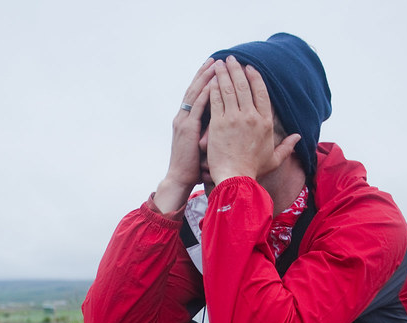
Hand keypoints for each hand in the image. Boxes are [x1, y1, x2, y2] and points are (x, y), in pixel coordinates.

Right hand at [152, 58, 214, 213]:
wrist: (180, 179)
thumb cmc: (194, 167)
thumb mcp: (203, 144)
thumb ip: (210, 131)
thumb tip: (226, 124)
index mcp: (187, 120)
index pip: (197, 95)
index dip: (205, 80)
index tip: (216, 68)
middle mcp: (183, 117)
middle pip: (195, 89)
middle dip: (205, 73)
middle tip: (216, 59)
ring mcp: (184, 121)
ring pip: (195, 94)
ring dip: (206, 77)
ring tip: (216, 64)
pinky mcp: (187, 128)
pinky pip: (198, 106)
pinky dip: (206, 93)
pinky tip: (214, 82)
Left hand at [206, 56, 300, 184]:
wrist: (235, 178)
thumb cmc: (253, 170)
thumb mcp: (274, 159)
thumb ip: (287, 147)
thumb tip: (298, 137)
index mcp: (265, 122)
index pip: (261, 92)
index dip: (254, 77)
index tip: (249, 68)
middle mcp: (251, 117)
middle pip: (243, 86)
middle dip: (237, 69)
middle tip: (231, 59)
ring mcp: (234, 119)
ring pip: (228, 89)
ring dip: (224, 73)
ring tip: (219, 63)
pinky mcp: (218, 124)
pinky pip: (216, 100)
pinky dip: (214, 88)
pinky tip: (211, 79)